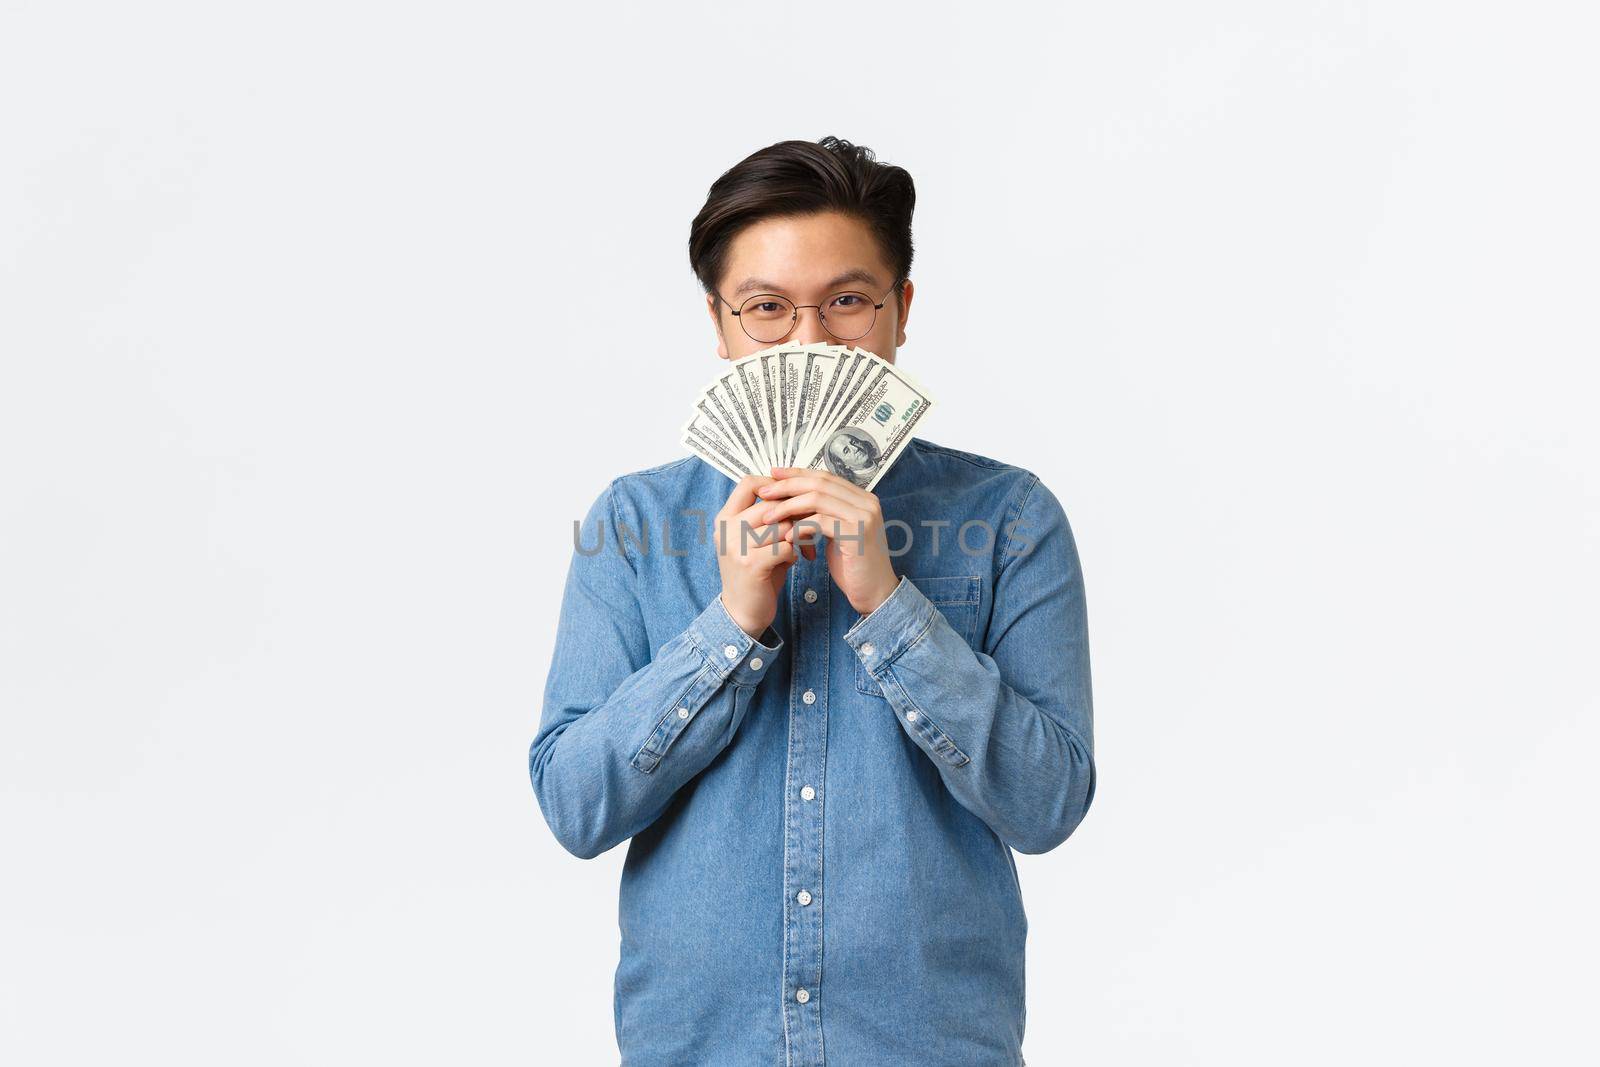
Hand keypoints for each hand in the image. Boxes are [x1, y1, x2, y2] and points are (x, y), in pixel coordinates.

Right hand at [716, 475, 799, 638]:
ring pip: (782, 526)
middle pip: (772, 504)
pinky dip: (795, 554)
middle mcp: (726, 529)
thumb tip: (799, 491)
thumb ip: (769, 517)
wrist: (743, 612)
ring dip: (798, 537)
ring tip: (802, 548)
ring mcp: (736, 546)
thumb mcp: (755, 540)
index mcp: (725, 518)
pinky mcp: (750, 565)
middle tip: (809, 528)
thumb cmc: (756, 572)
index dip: (775, 486)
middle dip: (796, 515)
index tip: (792, 499)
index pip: (749, 483)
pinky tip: (794, 562)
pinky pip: (785, 547)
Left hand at [756, 466, 899, 615]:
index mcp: (862, 498)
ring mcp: (864, 516)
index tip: (773, 475)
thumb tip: (793, 499)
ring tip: (768, 517)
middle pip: (820, 483)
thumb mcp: (836, 533)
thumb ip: (823, 514)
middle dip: (788, 486)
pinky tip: (786, 537)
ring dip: (788, 507)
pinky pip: (820, 522)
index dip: (797, 474)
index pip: (825, 476)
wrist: (875, 593)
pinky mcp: (857, 533)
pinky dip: (800, 528)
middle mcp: (866, 502)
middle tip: (764, 492)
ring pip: (817, 499)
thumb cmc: (853, 565)